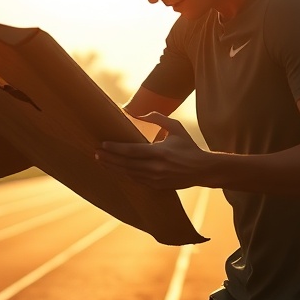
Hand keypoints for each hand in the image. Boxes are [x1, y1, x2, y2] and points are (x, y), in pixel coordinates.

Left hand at [96, 112, 210, 189]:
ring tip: (101, 161)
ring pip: (128, 174)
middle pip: (126, 164)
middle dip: (109, 158)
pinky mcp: (157, 186)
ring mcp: (156, 179)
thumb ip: (159, 118)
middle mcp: (156, 167)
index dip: (115, 148)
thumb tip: (141, 113)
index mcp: (160, 152)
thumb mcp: (176, 128)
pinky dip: (124, 175)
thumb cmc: (189, 147)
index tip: (102, 144)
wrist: (203, 170)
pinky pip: (136, 180)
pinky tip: (116, 170)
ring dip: (113, 168)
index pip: (131, 151)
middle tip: (96, 153)